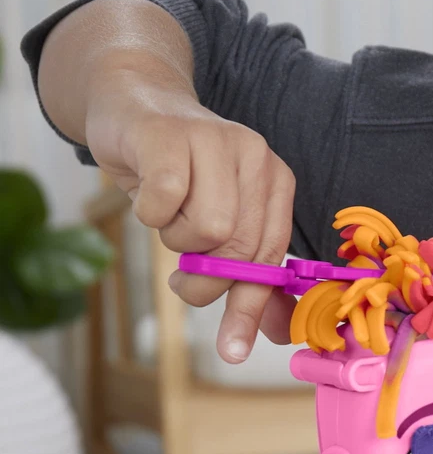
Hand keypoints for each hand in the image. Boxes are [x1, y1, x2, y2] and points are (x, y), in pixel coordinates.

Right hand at [85, 67, 296, 359]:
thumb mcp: (221, 225)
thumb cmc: (180, 175)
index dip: (250, 306)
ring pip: (207, 230)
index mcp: (277, 181)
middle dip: (206, 279)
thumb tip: (273, 335)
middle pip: (241, 249)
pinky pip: (165, 204)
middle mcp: (257, 157)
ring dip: (176, 240)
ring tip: (168, 215)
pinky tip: (147, 194)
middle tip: (182, 273)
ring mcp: (215, 140)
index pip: (272, 258)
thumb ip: (250, 276)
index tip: (234, 348)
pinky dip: (148, 214)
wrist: (134, 104)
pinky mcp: (170, 135)